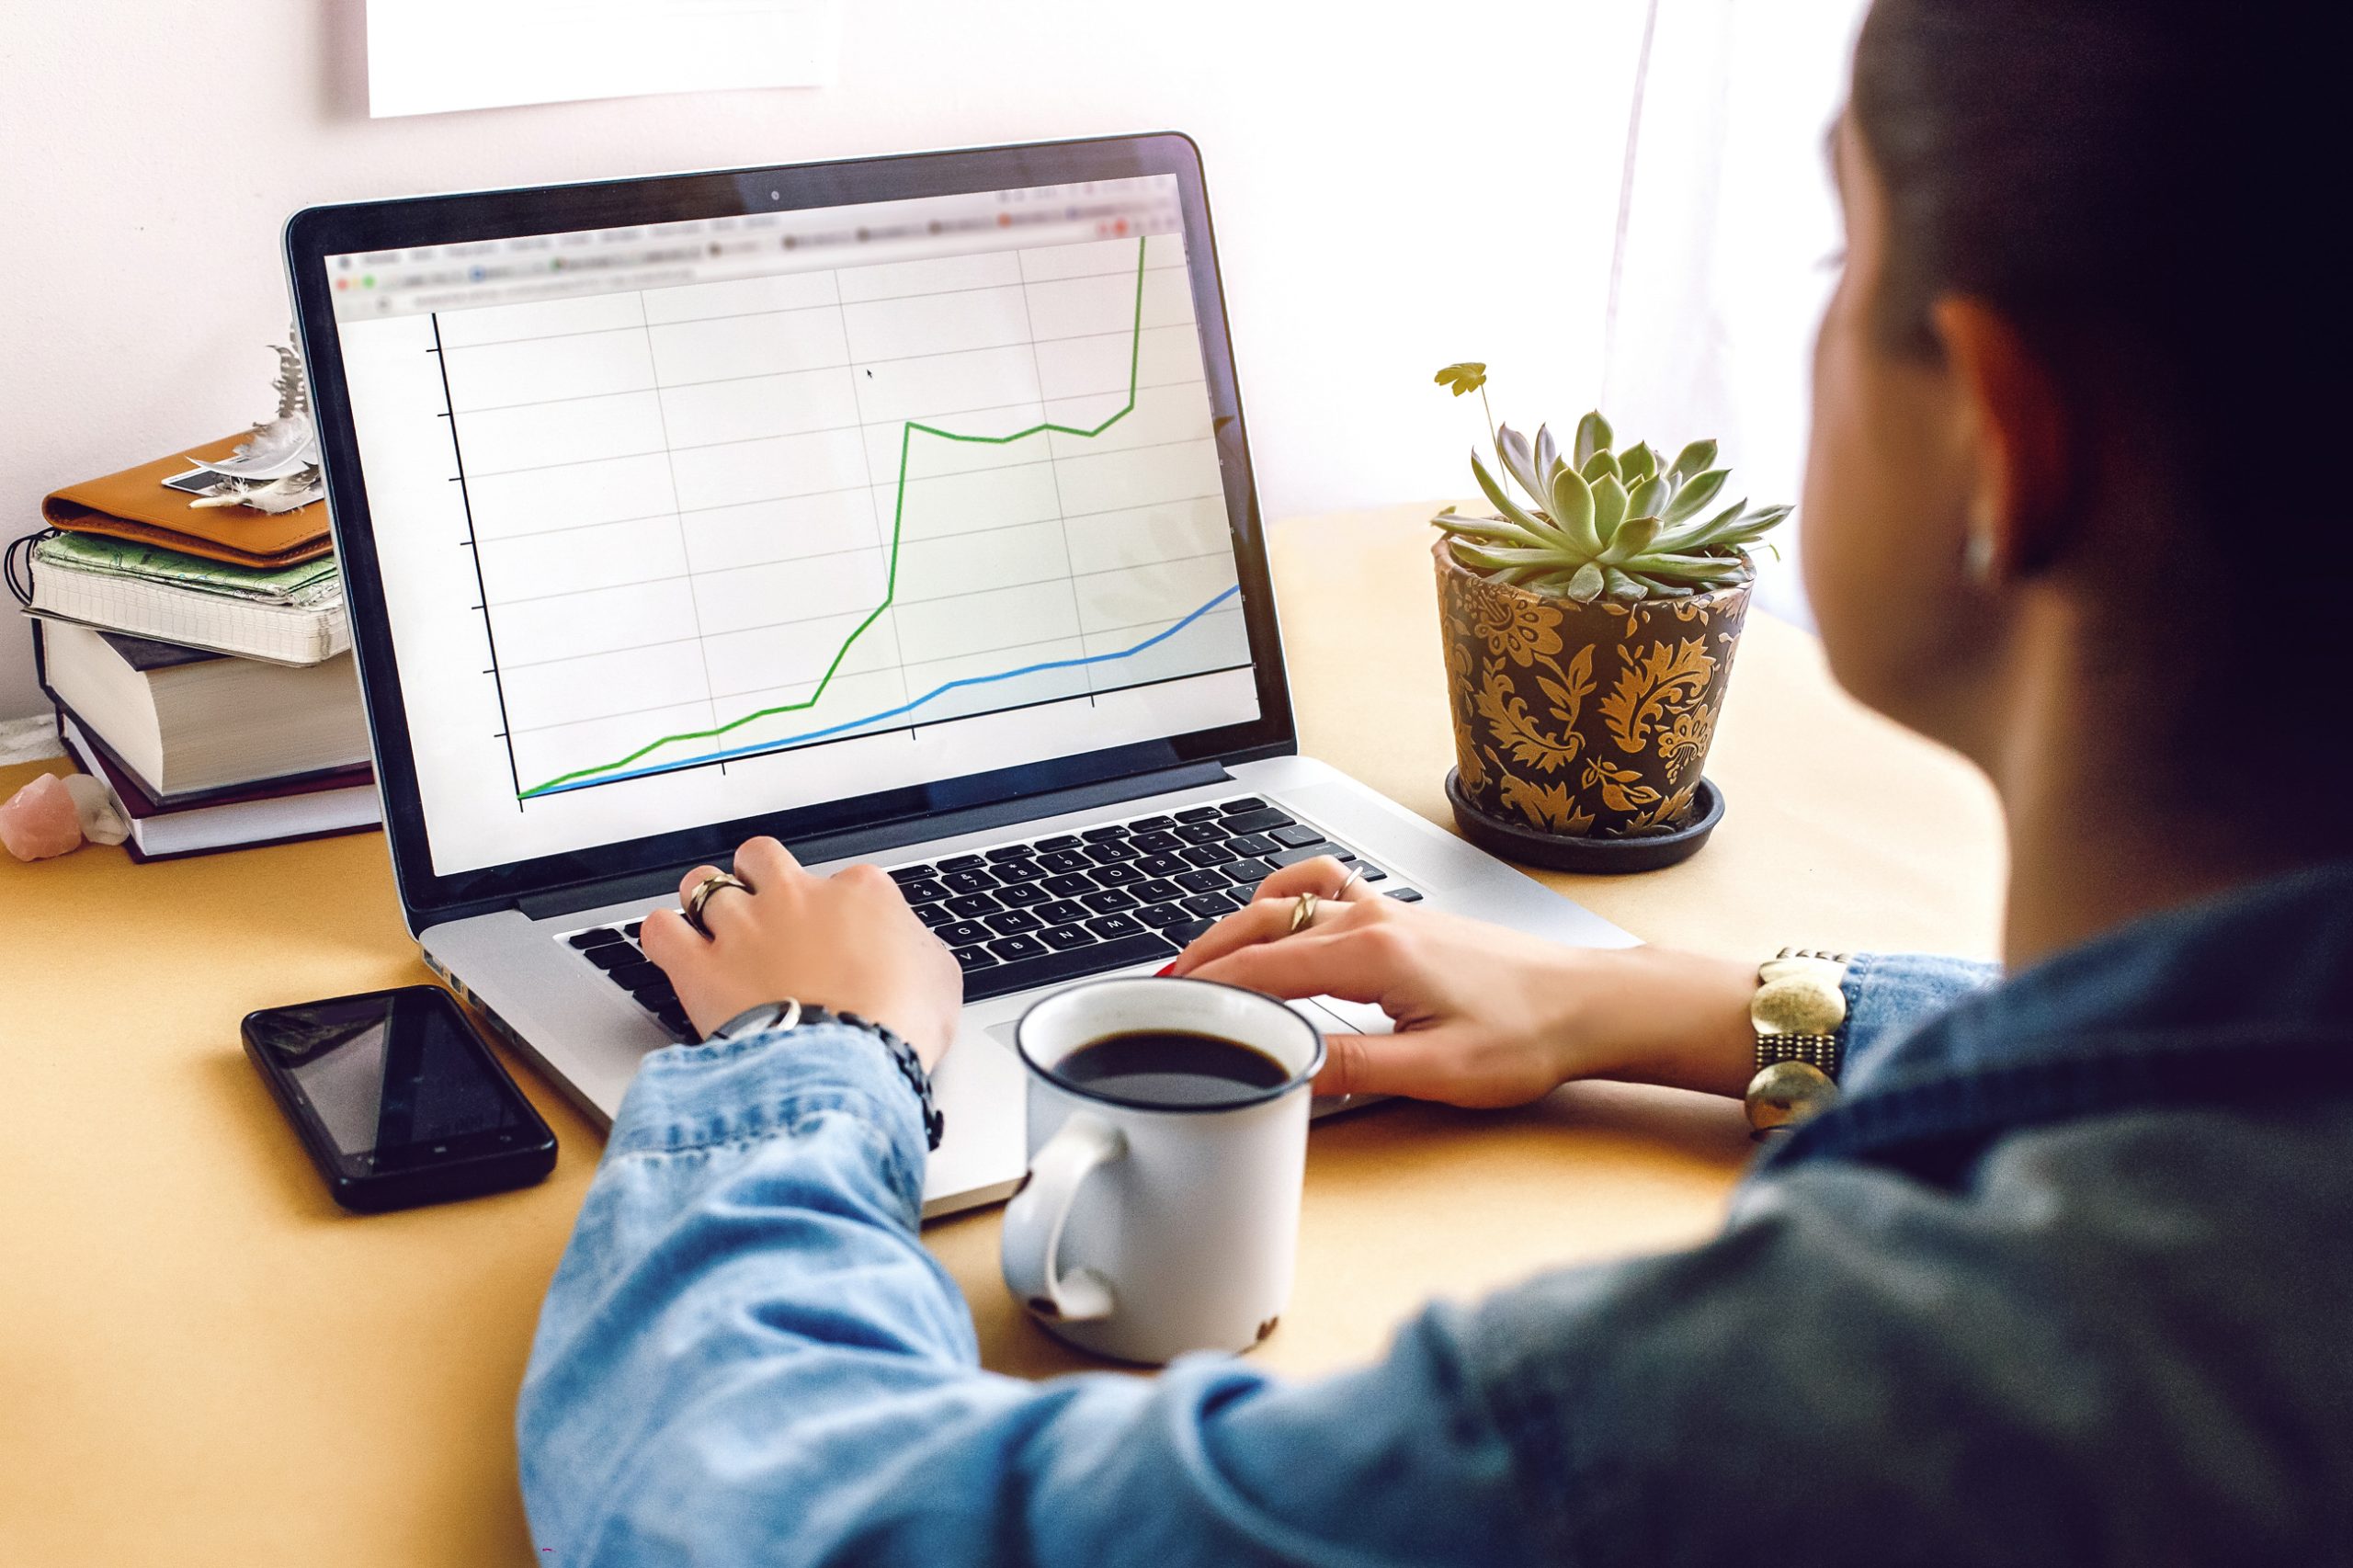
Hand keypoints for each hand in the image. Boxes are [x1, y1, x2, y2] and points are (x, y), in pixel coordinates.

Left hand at [639, 837, 962, 1067]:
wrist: (846, 1064)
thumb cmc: (896, 1025)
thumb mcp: (939, 980)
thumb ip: (917, 950)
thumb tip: (909, 949)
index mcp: (859, 892)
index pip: (840, 879)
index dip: (835, 908)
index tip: (836, 936)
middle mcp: (795, 896)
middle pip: (761, 856)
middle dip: (758, 877)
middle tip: (765, 911)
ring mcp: (743, 926)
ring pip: (703, 884)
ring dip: (705, 901)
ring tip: (713, 926)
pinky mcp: (699, 966)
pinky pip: (660, 929)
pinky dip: (663, 935)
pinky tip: (674, 948)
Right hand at [1168, 858, 1758, 1104]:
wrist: (1591, 1003)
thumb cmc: (1531, 1035)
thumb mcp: (1438, 1070)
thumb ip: (1355, 1068)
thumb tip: (1289, 1070)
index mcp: (1373, 953)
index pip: (1263, 966)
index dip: (1207, 988)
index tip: (1164, 1007)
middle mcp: (1375, 920)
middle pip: (1262, 924)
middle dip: (1206, 954)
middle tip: (1164, 989)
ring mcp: (1390, 912)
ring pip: (1288, 901)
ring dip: (1239, 925)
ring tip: (1205, 961)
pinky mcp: (1405, 919)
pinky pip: (1326, 890)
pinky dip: (1287, 898)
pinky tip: (1279, 920)